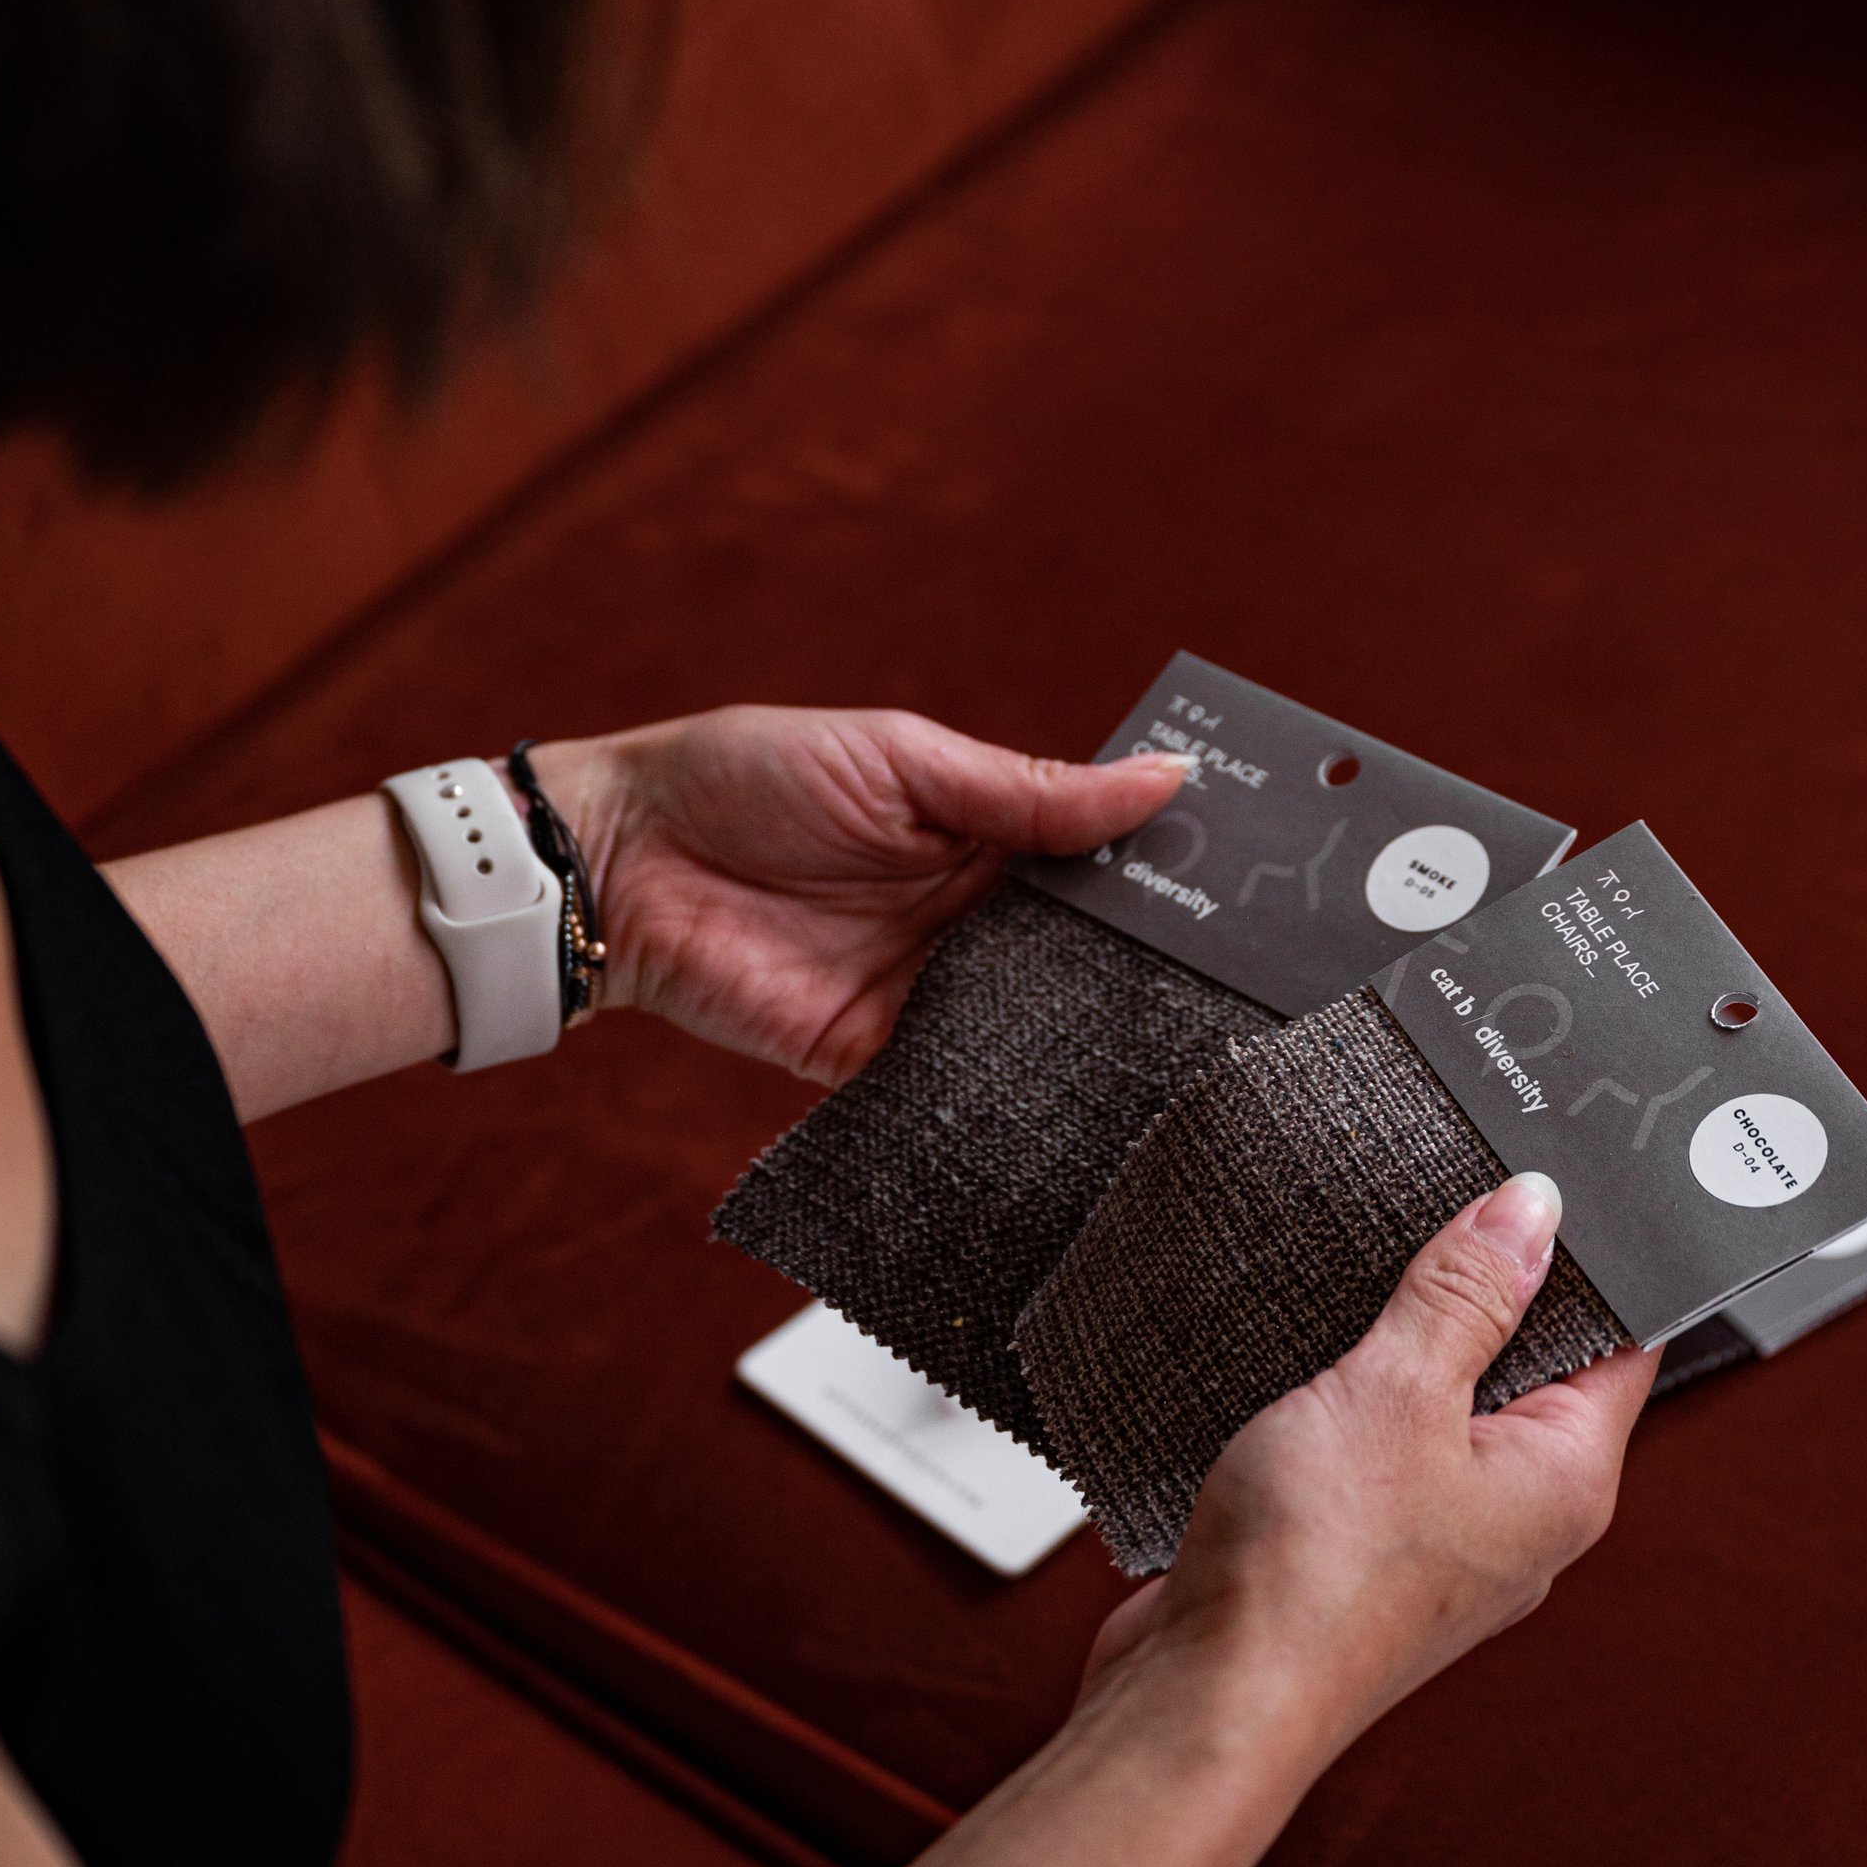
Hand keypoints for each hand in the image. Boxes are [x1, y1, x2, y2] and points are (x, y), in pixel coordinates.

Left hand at [527, 710, 1189, 1082]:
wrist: (619, 863)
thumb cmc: (742, 778)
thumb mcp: (902, 763)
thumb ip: (1029, 791)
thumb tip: (1164, 781)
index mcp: (981, 833)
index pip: (1096, 862)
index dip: (1163, 878)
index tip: (1248, 892)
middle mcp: (966, 918)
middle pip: (1081, 953)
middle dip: (1148, 967)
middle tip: (1243, 983)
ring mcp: (926, 993)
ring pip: (1037, 1024)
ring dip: (1093, 1034)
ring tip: (1186, 1050)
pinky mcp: (874, 1059)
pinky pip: (959, 1086)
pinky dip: (1010, 1096)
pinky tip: (1078, 1104)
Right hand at [1081, 1173, 1653, 1766]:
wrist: (1205, 1698)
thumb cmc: (1313, 1575)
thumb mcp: (1397, 1390)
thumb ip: (1466, 1293)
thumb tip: (1532, 1210)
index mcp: (1565, 1482)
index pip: (1623, 1340)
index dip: (1595, 1255)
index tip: (1556, 1177)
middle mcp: (1518, 1517)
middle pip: (1532, 1365)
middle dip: (1489, 1288)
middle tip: (1447, 1199)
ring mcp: (1440, 1538)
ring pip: (1446, 1404)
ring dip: (1408, 1343)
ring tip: (1368, 1275)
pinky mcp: (1363, 1549)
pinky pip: (1380, 1445)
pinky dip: (1353, 1395)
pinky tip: (1310, 1355)